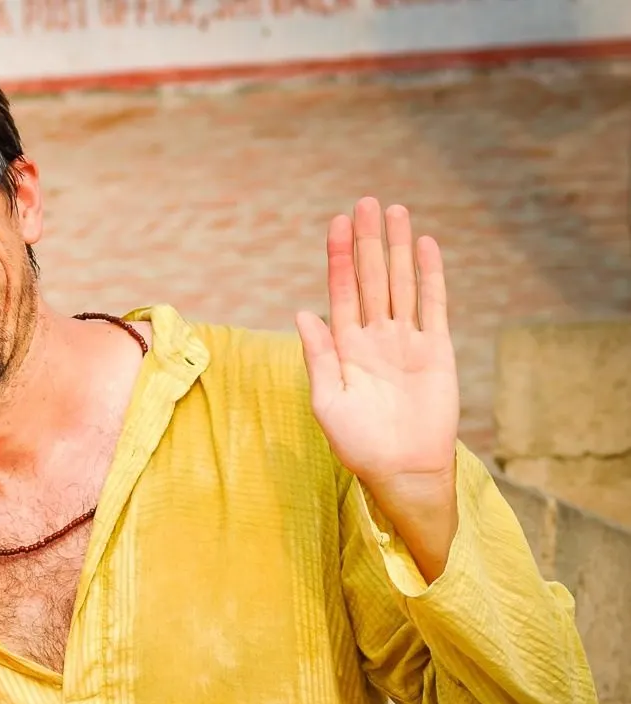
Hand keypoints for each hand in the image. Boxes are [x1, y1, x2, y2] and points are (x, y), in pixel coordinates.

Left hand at [295, 198, 459, 577]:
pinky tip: (424, 245)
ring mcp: (406, 340)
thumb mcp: (328, 400)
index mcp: (345, 348)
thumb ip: (318, 355)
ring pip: (401, 283)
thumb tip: (302, 312)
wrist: (401, 468)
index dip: (338, 258)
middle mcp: (375, 337)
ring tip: (394, 211)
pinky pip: (433, 304)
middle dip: (367, 242)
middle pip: (371, 278)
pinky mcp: (436, 349)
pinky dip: (430, 275)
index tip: (335, 224)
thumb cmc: (358, 443)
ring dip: (398, 248)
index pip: (340, 292)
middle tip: (365, 202)